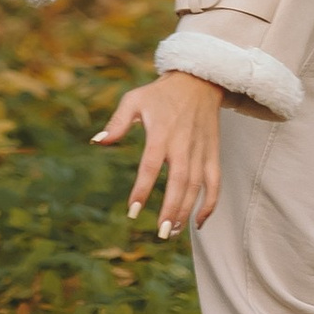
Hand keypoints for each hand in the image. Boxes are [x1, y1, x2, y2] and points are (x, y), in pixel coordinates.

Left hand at [93, 72, 222, 236]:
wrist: (199, 81)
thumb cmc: (161, 93)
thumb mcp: (134, 100)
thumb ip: (117, 122)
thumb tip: (97, 141)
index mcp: (161, 133)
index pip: (150, 166)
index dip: (142, 189)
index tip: (132, 211)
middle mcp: (183, 144)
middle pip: (179, 182)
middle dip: (171, 209)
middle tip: (160, 233)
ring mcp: (200, 151)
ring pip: (197, 186)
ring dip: (186, 211)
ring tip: (171, 232)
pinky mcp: (213, 154)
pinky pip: (215, 183)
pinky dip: (210, 203)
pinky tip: (199, 222)